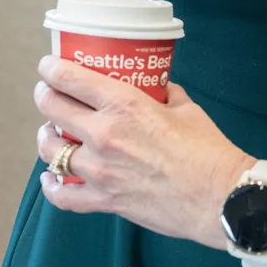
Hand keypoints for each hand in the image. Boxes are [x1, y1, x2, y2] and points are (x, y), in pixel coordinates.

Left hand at [32, 55, 251, 251]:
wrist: (221, 199)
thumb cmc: (209, 152)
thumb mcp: (186, 108)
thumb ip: (163, 94)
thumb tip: (154, 86)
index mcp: (125, 105)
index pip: (70, 79)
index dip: (50, 68)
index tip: (48, 66)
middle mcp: (105, 134)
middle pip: (52, 108)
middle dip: (45, 96)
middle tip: (48, 94)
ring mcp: (101, 170)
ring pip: (51, 150)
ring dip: (46, 138)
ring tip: (51, 133)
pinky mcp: (106, 200)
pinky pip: (63, 196)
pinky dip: (52, 186)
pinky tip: (50, 178)